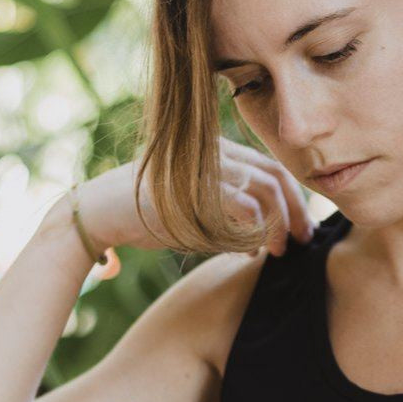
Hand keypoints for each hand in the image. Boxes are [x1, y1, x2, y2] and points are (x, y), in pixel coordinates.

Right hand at [44, 138, 315, 256]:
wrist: (99, 211)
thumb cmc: (145, 216)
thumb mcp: (196, 214)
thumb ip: (229, 219)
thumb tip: (262, 242)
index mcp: (218, 151)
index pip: (271, 167)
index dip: (294, 198)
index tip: (301, 227)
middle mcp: (214, 153)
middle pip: (274, 175)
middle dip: (296, 211)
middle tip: (303, 240)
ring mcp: (203, 167)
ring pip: (263, 190)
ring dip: (278, 224)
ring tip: (280, 250)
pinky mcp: (193, 187)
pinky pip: (241, 205)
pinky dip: (255, 229)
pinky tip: (253, 249)